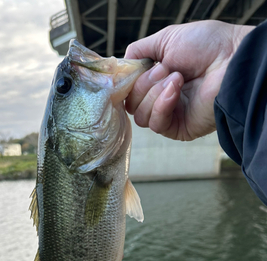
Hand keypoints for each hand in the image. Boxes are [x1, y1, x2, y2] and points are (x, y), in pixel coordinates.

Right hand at [125, 21, 253, 140]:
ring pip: (140, 116)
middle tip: (166, 69)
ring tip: (177, 77)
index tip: (133, 70)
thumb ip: (140, 50)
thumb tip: (122, 64)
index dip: (128, 82)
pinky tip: (176, 89)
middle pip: (131, 104)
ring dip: (155, 93)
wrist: (231, 59)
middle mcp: (161, 99)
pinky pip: (156, 124)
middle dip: (144, 84)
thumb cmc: (206, 46)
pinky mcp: (178, 129)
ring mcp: (170, 115)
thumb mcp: (166, 39)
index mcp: (157, 80)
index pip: (129, 90)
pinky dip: (162, 105)